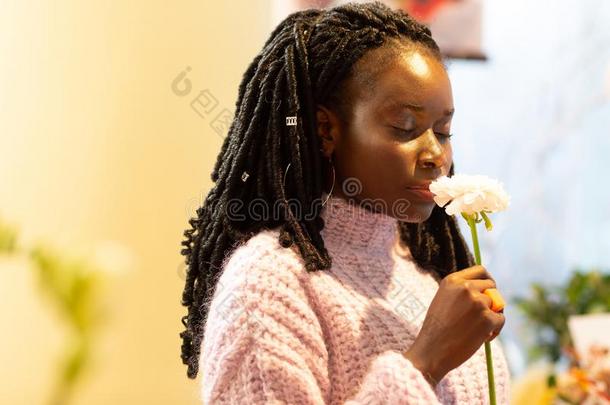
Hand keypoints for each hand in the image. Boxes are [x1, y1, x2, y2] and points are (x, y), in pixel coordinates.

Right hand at [403, 265, 504, 383]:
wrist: (431, 351)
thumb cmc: (436, 330)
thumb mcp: (443, 300)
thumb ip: (461, 292)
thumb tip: (488, 292)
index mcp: (452, 280)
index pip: (480, 270)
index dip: (488, 280)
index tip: (490, 290)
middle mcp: (465, 287)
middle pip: (492, 287)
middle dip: (491, 300)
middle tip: (483, 315)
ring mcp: (477, 302)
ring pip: (497, 304)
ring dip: (492, 317)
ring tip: (477, 330)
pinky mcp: (487, 318)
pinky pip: (501, 319)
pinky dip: (495, 329)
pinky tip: (482, 337)